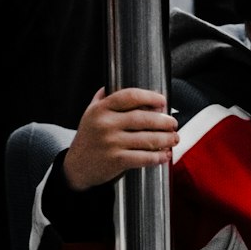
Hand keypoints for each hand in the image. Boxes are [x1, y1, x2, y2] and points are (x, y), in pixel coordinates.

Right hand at [63, 87, 177, 190]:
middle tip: (173, 123)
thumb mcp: (90, 114)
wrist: (76, 167)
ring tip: (174, 138)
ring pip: (147, 139)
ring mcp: (111, 143)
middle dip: (164, 121)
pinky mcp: (116, 161)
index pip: (129, 96)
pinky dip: (158, 157)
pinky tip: (165, 155)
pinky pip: (143, 158)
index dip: (150, 97)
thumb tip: (117, 81)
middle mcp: (106, 124)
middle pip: (143, 118)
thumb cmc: (88, 139)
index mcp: (101, 109)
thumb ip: (103, 98)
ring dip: (166, 139)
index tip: (163, 101)